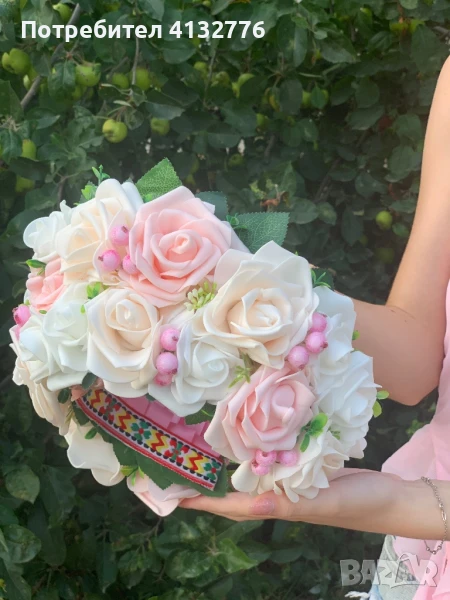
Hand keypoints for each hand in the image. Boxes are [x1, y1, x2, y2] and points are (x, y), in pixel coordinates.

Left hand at [181, 469, 400, 533]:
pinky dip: (255, 450)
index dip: (204, 502)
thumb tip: (251, 505)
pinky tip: (247, 437)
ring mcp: (289, 481)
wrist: (388, 497)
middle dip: (208, 482)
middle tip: (180, 467)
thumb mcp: (323, 504)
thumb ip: (287, 504)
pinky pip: (272, 459)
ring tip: (203, 451)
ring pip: (250, 474)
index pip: (232, 505)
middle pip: (234, 490)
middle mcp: (278, 493)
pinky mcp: (303, 467)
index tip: (175, 496)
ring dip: (227, 466)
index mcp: (278, 505)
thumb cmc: (358, 503)